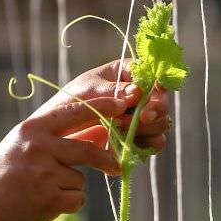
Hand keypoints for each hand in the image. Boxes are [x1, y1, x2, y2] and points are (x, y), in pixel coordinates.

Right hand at [0, 94, 132, 220]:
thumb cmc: (11, 169)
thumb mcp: (27, 142)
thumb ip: (60, 134)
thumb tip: (103, 128)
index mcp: (33, 129)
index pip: (74, 112)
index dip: (101, 107)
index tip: (122, 104)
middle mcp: (38, 148)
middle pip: (87, 151)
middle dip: (106, 160)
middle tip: (116, 165)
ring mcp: (43, 174)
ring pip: (81, 180)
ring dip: (71, 186)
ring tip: (46, 188)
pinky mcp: (48, 199)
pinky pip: (77, 199)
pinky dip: (68, 203)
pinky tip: (46, 201)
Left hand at [38, 59, 172, 152]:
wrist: (58, 134)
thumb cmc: (70, 103)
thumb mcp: (87, 91)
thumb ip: (112, 90)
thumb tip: (137, 91)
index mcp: (128, 74)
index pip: (153, 75)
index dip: (160, 82)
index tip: (158, 90)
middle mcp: (140, 95)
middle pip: (162, 101)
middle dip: (154, 110)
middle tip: (141, 118)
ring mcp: (141, 118)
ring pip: (161, 123)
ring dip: (146, 129)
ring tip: (119, 129)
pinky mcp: (140, 138)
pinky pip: (155, 143)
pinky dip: (146, 145)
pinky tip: (130, 144)